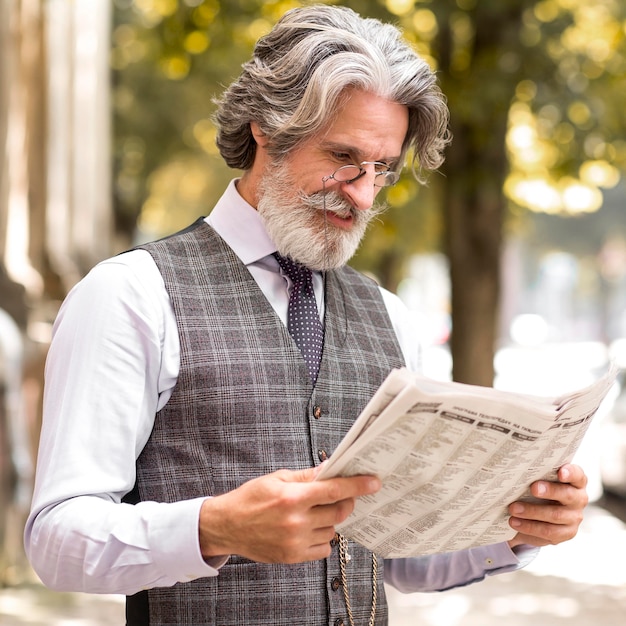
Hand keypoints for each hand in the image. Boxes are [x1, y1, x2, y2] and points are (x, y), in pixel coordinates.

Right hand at [198, 467, 380, 563]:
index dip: (357, 486)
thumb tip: (330, 469)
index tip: (373, 483)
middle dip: (346, 502)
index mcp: (292, 497)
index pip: (334, 490)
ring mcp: (295, 542)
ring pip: (332, 530)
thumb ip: (306, 476)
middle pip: (338, 512)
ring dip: (330, 520)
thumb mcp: (277, 478)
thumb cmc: (251, 498)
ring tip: (314, 512)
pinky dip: (323, 537)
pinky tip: (309, 528)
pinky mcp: (292, 557)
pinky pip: (323, 548)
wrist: (227, 526)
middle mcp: (296, 522)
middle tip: (341, 496)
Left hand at [507, 463, 587, 548]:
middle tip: (533, 488)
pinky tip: (515, 522)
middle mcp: (578, 498)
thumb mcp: (540, 480)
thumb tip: (515, 470)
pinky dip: (529, 527)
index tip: (560, 472)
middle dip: (550, 491)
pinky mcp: (566, 533)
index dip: (570, 473)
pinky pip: (548, 531)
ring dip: (532, 511)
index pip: (577, 475)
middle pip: (568, 495)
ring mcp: (574, 517)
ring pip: (556, 515)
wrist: (539, 516)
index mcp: (575, 481)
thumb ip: (536, 475)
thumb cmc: (539, 489)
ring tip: (514, 509)